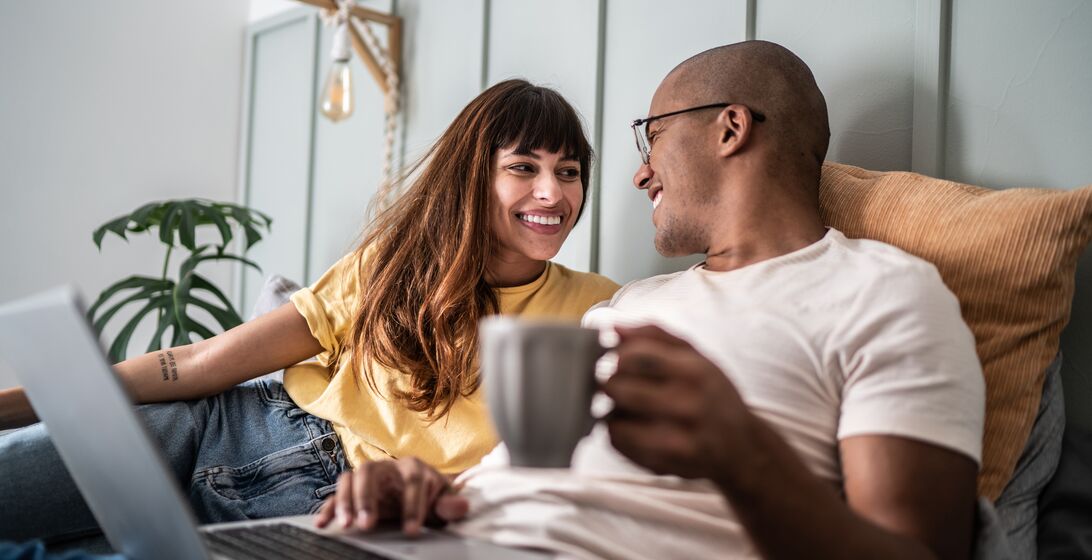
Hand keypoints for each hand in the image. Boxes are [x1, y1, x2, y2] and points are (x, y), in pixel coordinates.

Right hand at [314, 457, 468, 535]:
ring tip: (347, 525)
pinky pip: (337, 495)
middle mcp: (387, 466)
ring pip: (351, 479)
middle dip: (368, 498)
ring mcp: (368, 478)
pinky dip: (329, 508)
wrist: (419, 494)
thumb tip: (462, 506)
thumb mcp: (443, 501)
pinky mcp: (354, 491)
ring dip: (347, 502)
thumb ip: (450, 505)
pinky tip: (323, 523)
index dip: (413, 506)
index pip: (412, 481)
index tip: (412, 531)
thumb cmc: (432, 497)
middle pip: (371, 472)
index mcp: (413, 466)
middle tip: (368, 525)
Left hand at [601, 325, 751, 482]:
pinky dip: (617, 431)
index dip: (617, 355)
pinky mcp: (662, 465)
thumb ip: (654, 335)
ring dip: (612, 409)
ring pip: (612, 417)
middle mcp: (687, 406)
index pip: (634, 356)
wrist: (742, 448)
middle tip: (618, 383)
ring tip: (628, 406)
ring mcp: (674, 439)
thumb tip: (611, 326)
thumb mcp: (696, 356)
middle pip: (617, 387)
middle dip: (610, 382)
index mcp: (695, 372)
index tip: (618, 358)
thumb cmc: (712, 394)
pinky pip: (617, 442)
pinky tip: (634, 427)